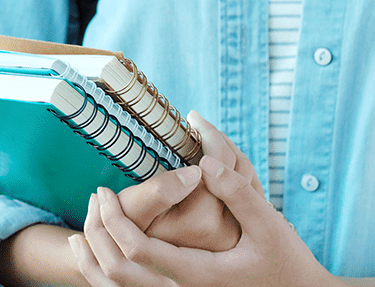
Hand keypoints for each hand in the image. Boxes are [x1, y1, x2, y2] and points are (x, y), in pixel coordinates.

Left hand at [71, 114, 335, 286]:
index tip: (105, 191)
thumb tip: (204, 163)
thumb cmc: (287, 262)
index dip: (114, 220)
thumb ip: (237, 191)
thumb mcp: (270, 224)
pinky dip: (105, 274)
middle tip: (95, 198)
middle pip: (116, 271)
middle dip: (98, 233)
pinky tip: (100, 250)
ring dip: (94, 257)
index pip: (136, 251)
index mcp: (197, 274)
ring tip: (86, 224)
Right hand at [113, 111, 261, 251]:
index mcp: (202, 221)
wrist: (137, 258)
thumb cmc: (128, 227)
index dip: (208, 134)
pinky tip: (213, 160)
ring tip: (206, 137)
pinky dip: (232, 170)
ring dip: (228, 152)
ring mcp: (234, 232)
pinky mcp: (237, 231)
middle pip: (238, 167)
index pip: (219, 164)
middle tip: (198, 122)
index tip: (191, 116)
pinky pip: (246, 190)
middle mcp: (225, 230)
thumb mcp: (133, 208)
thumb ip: (160, 190)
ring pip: (246, 177)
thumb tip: (197, 170)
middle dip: (219, 138)